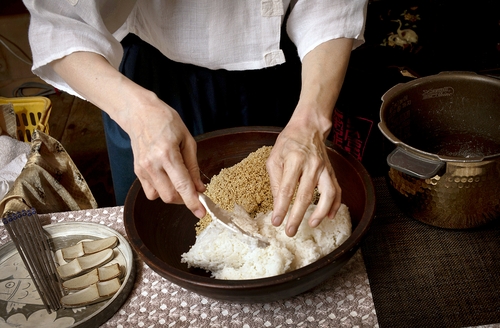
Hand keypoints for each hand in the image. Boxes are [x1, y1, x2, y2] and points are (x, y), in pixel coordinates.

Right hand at [126, 95, 206, 217]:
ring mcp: (142, 169)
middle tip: (193, 191)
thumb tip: (200, 188)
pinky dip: (161, 190)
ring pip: (159, 197)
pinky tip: (167, 178)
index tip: (201, 212)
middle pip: (170, 196)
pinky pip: (150, 191)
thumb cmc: (166, 122)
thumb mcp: (187, 140)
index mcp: (167, 154)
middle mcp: (152, 164)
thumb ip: (193, 166)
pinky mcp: (137, 171)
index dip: (192, 202)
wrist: (140, 114)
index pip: (182, 185)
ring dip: (173, 195)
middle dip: (184, 199)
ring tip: (179, 182)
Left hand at [267, 118, 341, 236]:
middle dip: (297, 216)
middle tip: (290, 231)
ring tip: (312, 224)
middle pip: (306, 195)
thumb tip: (277, 203)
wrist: (308, 128)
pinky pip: (337, 190)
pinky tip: (329, 216)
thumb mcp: (274, 157)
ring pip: (327, 194)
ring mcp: (324, 168)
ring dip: (320, 212)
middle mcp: (312, 165)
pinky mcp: (331, 172)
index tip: (276, 221)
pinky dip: (335, 205)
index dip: (281, 207)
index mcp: (294, 160)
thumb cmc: (288, 143)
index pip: (287, 188)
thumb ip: (275, 180)